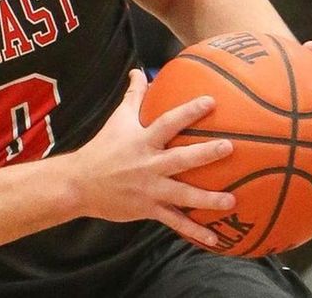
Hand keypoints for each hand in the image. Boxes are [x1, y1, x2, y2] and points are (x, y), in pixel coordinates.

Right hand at [70, 69, 235, 247]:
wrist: (80, 184)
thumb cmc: (102, 149)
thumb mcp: (117, 120)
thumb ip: (133, 96)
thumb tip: (139, 71)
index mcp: (142, 141)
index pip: (168, 123)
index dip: (188, 112)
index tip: (211, 102)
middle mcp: (148, 164)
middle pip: (180, 159)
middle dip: (205, 154)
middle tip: (229, 147)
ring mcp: (149, 188)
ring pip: (182, 194)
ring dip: (207, 199)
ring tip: (232, 200)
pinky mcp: (149, 209)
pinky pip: (175, 221)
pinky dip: (194, 231)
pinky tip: (216, 239)